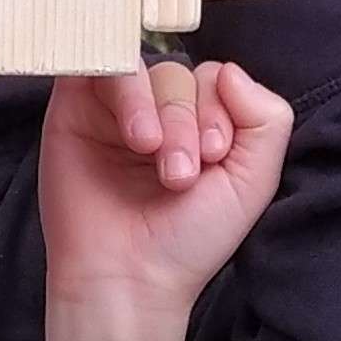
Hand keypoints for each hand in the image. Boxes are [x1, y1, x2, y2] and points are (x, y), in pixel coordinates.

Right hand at [39, 59, 292, 340]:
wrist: (126, 277)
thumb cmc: (186, 240)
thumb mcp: (250, 183)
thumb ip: (266, 120)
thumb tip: (230, 69)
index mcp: (196, 121)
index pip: (213, 79)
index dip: (218, 110)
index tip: (215, 157)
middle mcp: (155, 108)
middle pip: (177, 74)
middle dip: (185, 121)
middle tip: (178, 174)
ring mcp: (113, 103)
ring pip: (141, 67)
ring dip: (156, 109)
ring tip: (149, 151)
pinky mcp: (74, 102)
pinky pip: (97, 63)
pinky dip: (121, 85)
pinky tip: (133, 132)